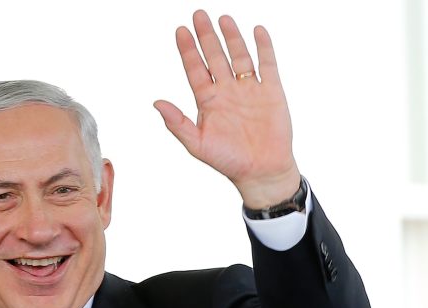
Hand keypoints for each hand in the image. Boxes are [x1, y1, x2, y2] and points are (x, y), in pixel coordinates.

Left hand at [154, 11, 300, 208]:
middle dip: (206, 36)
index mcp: (208, 102)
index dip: (188, 50)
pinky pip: (267, 65)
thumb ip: (177, 123)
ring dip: (231, 37)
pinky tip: (257, 31)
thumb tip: (156, 103)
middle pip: (215, 57)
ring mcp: (249, 90)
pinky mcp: (271, 92)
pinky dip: (264, 48)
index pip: (195, 69)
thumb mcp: (197, 145)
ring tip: (223, 18)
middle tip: (198, 15)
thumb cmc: (228, 161)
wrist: (261, 171)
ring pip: (239, 56)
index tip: (180, 31)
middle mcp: (227, 91)